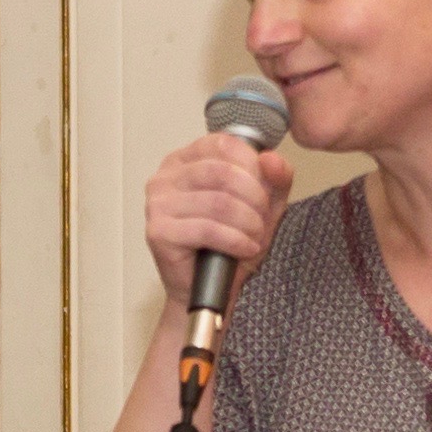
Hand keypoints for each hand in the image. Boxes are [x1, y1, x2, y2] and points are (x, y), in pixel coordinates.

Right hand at [140, 130, 294, 316]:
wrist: (208, 288)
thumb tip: (271, 159)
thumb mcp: (263, 205)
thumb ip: (274, 178)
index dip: (253, 166)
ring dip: (248, 223)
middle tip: (262, 220)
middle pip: (223, 172)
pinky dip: (235, 241)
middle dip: (254, 198)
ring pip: (218, 202)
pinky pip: (207, 229)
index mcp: (185, 160)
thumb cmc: (228, 244)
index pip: (224, 143)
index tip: (264, 192)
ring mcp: (157, 204)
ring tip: (254, 238)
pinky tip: (245, 249)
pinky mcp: (158, 232)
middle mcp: (165, 177)